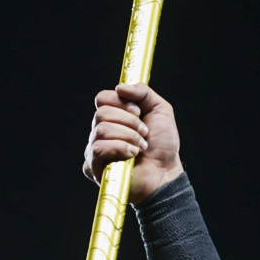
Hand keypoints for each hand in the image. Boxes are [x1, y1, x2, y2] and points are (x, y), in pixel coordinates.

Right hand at [83, 82, 184, 202]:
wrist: (166, 172)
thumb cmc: (162, 145)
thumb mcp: (160, 109)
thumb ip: (143, 92)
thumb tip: (120, 87)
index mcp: (113, 117)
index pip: (102, 98)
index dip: (121, 102)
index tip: (138, 112)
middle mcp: (100, 131)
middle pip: (101, 113)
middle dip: (129, 122)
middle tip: (144, 132)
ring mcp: (94, 149)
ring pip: (101, 130)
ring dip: (128, 136)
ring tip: (141, 147)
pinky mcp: (93, 166)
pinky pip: (98, 148)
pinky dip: (120, 148)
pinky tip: (132, 155)